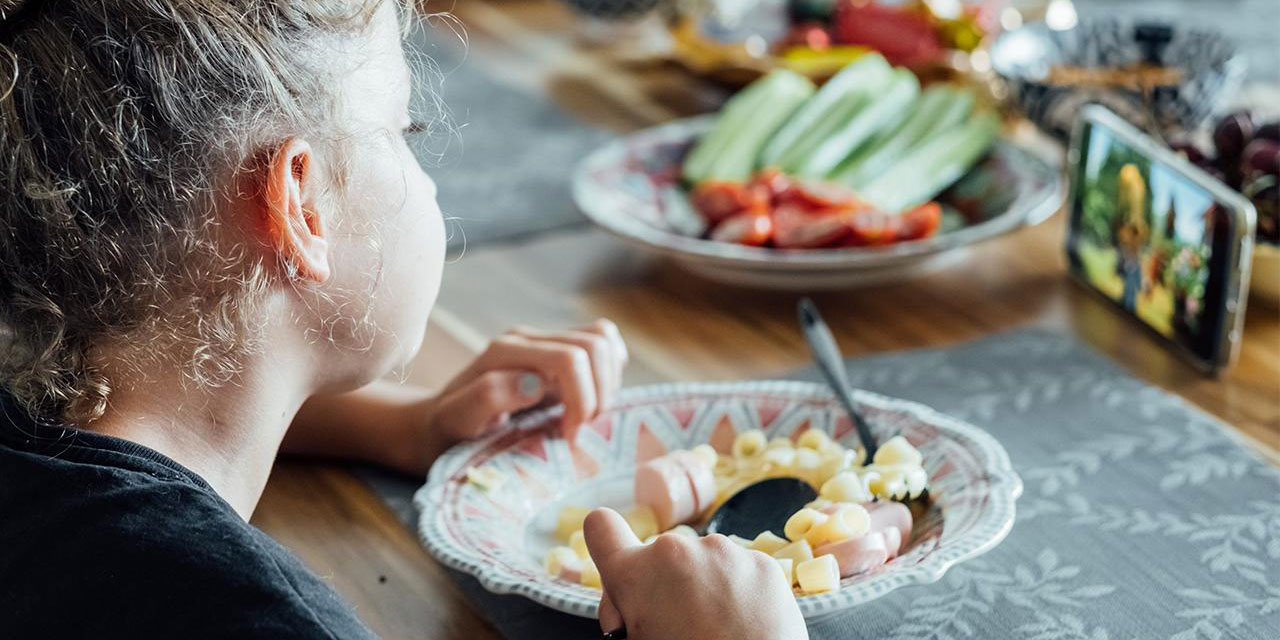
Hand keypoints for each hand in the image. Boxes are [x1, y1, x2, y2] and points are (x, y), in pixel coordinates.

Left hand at [410, 319, 627, 466]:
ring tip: (585, 417)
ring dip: (607, 384)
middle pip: (594, 345)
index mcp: (506, 351)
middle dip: (598, 393)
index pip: (570, 358)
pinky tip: (590, 401)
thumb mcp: (456, 420)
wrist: (437, 424)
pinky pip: (602, 346)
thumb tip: (535, 382)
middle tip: (579, 430)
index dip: (582, 399)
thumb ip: (488, 396)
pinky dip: (609, 373)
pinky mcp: (557, 355)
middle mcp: (528, 339)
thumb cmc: (447, 429)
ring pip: (604, 340)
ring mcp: (545, 344)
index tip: (569, 437)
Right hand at [583, 508, 808, 639]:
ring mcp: (724, 552)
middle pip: (661, 556)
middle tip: (679, 625)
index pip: (601, 527)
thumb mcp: (638, 639)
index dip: (606, 542)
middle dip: (666, 585)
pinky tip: (742, 622)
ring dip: (705, 585)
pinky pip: (740, 568)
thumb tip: (633, 600)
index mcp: (636, 575)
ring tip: (717, 628)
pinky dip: (739, 590)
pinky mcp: (762, 563)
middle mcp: (677, 550)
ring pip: (703, 561)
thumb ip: (626, 608)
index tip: (618, 561)